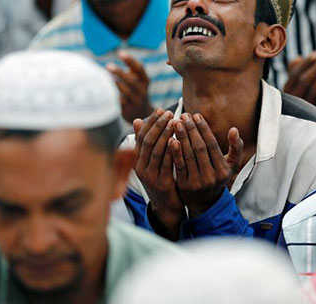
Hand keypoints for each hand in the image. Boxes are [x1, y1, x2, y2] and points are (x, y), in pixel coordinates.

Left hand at [107, 52, 152, 122]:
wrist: (142, 114)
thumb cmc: (136, 91)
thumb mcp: (138, 80)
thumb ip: (132, 70)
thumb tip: (120, 54)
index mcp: (145, 80)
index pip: (140, 68)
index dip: (130, 60)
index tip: (120, 53)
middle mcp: (142, 90)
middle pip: (132, 80)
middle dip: (120, 72)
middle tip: (108, 65)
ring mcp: (136, 100)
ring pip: (125, 91)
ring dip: (114, 83)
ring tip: (104, 78)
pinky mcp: (128, 109)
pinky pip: (119, 101)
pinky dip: (112, 94)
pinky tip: (104, 89)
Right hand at [133, 110, 183, 232]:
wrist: (165, 205)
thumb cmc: (159, 177)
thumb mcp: (149, 160)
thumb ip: (145, 142)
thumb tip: (137, 120)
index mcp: (136, 160)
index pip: (141, 136)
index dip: (151, 122)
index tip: (161, 110)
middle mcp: (140, 168)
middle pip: (148, 142)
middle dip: (158, 125)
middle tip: (169, 113)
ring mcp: (150, 176)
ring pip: (157, 151)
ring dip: (166, 135)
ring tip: (175, 122)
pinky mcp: (162, 183)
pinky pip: (167, 164)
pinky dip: (172, 151)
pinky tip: (179, 140)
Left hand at [170, 113, 243, 217]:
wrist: (205, 202)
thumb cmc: (218, 177)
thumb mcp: (231, 165)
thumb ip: (236, 147)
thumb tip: (234, 129)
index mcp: (223, 170)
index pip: (212, 144)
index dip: (203, 129)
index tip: (195, 115)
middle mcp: (211, 177)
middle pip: (199, 148)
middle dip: (191, 130)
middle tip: (183, 115)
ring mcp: (197, 182)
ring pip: (188, 155)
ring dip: (181, 137)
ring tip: (176, 123)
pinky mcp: (184, 185)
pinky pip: (179, 165)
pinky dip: (175, 152)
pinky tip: (171, 139)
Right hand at [283, 52, 315, 114]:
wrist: (315, 117)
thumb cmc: (307, 91)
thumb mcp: (300, 80)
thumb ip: (296, 68)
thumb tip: (298, 59)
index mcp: (287, 90)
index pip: (295, 74)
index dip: (306, 63)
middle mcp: (293, 99)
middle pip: (304, 81)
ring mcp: (304, 108)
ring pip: (314, 89)